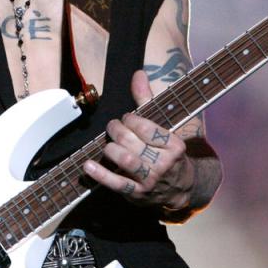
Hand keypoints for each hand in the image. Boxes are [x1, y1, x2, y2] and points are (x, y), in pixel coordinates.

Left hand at [84, 70, 193, 208]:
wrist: (180, 187)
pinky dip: (99, 174)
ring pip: (124, 159)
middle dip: (116, 130)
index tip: (127, 119)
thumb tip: (138, 74)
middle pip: (131, 142)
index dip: (130, 120)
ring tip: (108, 144)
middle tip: (113, 128)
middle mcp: (164, 163)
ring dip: (109, 148)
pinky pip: (116, 183)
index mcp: (174, 145)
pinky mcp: (137, 193)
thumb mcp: (163, 125)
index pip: (145, 127)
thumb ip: (148, 99)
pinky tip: (88, 166)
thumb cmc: (167, 150)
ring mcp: (151, 180)